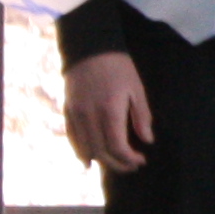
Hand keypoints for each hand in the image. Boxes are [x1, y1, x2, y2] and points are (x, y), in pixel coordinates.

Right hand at [64, 51, 154, 173]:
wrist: (89, 48)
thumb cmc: (118, 67)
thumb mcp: (136, 89)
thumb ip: (141, 117)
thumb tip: (147, 140)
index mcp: (110, 111)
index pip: (117, 147)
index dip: (129, 159)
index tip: (141, 160)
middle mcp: (90, 116)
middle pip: (101, 152)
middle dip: (118, 163)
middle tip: (131, 165)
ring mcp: (76, 114)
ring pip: (85, 148)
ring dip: (101, 160)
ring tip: (115, 164)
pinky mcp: (67, 111)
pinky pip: (72, 137)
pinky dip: (80, 151)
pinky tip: (88, 160)